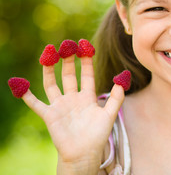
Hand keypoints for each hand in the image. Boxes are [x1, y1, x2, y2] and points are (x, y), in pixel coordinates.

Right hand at [21, 54, 124, 173]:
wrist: (84, 154)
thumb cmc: (98, 135)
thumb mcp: (109, 114)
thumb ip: (116, 97)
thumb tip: (121, 79)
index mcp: (87, 97)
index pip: (86, 75)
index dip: (86, 61)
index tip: (85, 46)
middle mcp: (73, 98)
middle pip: (69, 75)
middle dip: (68, 61)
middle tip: (67, 45)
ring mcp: (60, 106)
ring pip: (52, 84)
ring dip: (49, 70)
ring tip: (48, 54)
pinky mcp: (49, 115)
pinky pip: (35, 104)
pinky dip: (27, 96)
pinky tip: (21, 85)